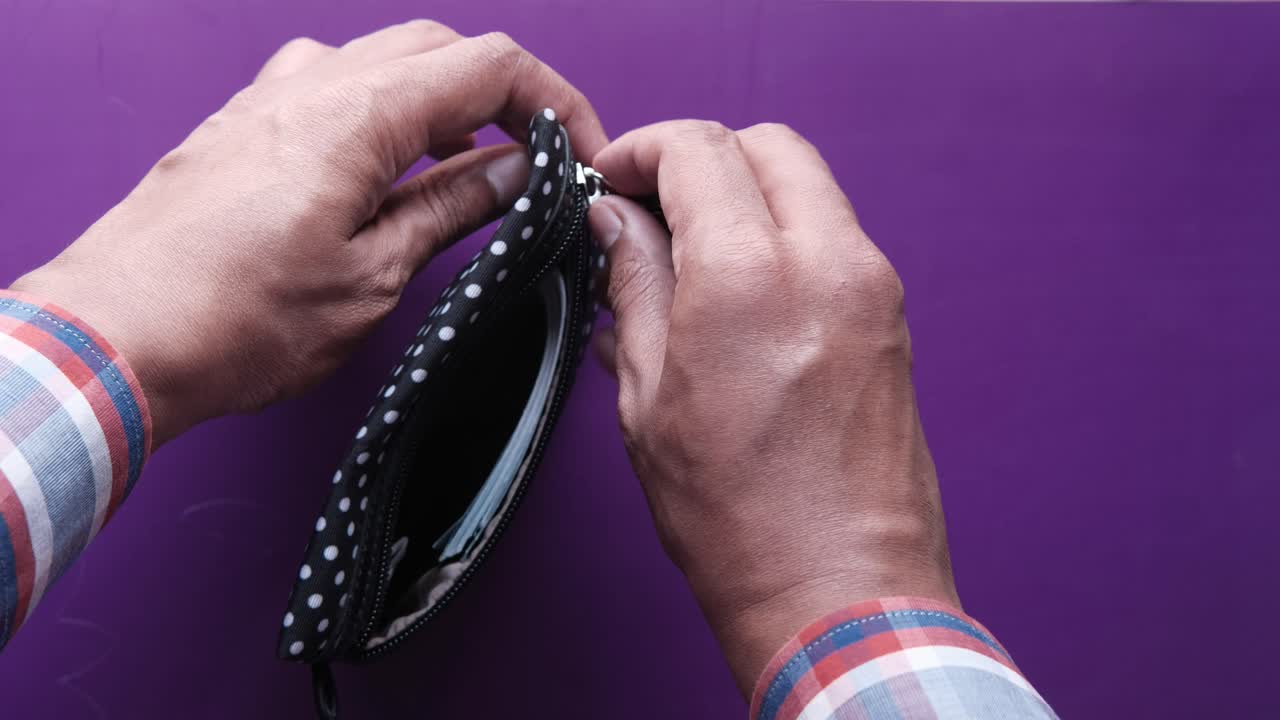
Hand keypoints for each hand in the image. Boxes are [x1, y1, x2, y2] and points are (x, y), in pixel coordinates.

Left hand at [11, 21, 605, 445]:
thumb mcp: (374, 274)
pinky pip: (331, 86)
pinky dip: (384, 111)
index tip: (581, 150)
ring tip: (470, 166)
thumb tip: (515, 175)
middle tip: (536, 156)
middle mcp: (311, 84)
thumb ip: (453, 210)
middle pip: (440, 50)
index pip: (489, 67)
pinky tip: (385, 167)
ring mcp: (268, 98)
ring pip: (384, 61)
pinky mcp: (241, 125)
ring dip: (443, 100)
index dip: (554, 103)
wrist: (114, 337)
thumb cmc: (233, 318)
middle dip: (504, 95)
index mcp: (359, 113)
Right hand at [588, 122, 957, 691]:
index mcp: (748, 275)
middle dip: (698, 158)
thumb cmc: (740, 517)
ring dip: (743, 194)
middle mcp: (825, 261)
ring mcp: (871, 287)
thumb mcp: (651, 397)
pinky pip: (831, 235)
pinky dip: (780, 234)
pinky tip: (733, 292)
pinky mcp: (891, 318)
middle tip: (646, 207)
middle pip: (763, 145)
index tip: (611, 180)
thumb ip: (634, 286)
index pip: (697, 150)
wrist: (840, 593)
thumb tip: (615, 224)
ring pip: (805, 183)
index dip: (640, 152)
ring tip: (687, 257)